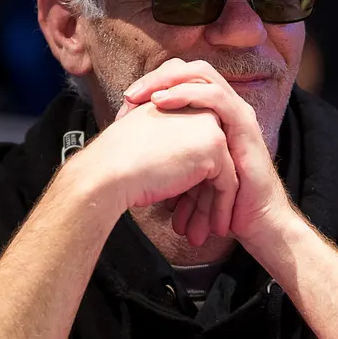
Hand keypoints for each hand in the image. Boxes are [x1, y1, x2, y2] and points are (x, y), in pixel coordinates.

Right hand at [71, 100, 237, 246]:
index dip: (193, 181)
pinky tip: (215, 228)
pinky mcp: (214, 147)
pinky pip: (228, 183)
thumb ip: (168, 145)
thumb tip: (178, 168)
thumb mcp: (146, 142)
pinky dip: (222, 208)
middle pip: (211, 160)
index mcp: (178, 105)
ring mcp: (209, 127)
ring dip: (212, 207)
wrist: (109, 170)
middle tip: (196, 224)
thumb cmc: (117, 161)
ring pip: (222, 173)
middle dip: (203, 198)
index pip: (196, 146)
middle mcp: (197, 110)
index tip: (187, 206)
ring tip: (202, 233)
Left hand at [120, 59, 290, 245]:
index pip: (181, 79)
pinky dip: (188, 95)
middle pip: (189, 70)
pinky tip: (164, 102)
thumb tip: (129, 150)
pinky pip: (216, 97)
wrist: (254, 222)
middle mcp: (225, 107)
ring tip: (145, 95)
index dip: (153, 82)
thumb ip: (165, 154)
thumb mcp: (184, 171)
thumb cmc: (219, 202)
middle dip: (158, 77)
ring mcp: (237, 112)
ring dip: (170, 81)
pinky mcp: (245, 124)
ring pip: (203, 75)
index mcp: (211, 113)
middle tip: (130, 94)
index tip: (126, 101)